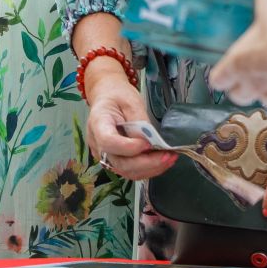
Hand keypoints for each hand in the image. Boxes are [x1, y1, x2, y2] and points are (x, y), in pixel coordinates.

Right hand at [83, 65, 176, 182]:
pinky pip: (129, 170)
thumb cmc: (118, 96)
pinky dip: (147, 169)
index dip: (129, 147)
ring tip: (169, 159)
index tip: (148, 143)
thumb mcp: (131, 101)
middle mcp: (97, 144)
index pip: (108, 141)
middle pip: (118, 162)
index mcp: (98, 123)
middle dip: (145, 163)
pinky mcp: (114, 160)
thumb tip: (151, 141)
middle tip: (166, 155)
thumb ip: (140, 122)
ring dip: (150, 169)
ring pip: (125, 171)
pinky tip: (162, 162)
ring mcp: (104, 154)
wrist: (107, 97)